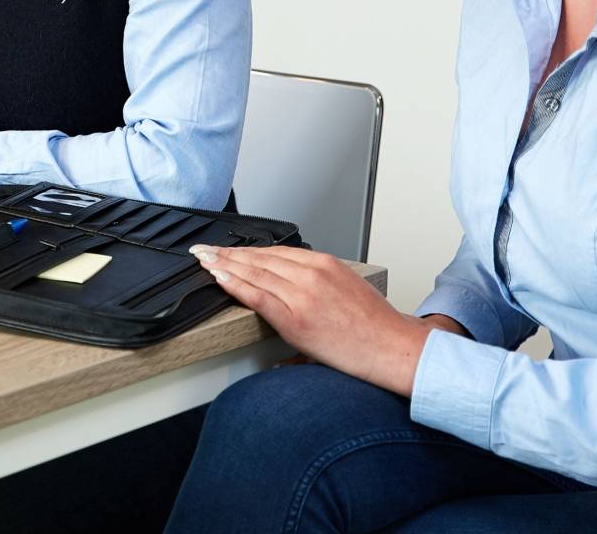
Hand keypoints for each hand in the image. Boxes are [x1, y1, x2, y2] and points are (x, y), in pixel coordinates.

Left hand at [190, 244, 432, 395]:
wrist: (393, 347)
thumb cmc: (375, 325)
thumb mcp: (346, 287)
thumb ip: (317, 282)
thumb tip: (291, 290)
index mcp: (324, 263)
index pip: (274, 251)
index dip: (246, 250)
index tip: (226, 249)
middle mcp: (311, 273)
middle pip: (259, 258)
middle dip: (227, 253)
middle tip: (203, 250)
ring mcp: (302, 294)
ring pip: (254, 273)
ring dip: (223, 265)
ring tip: (203, 261)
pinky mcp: (296, 318)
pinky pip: (257, 296)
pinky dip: (234, 285)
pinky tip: (218, 278)